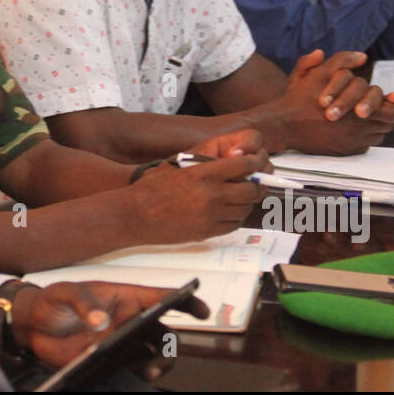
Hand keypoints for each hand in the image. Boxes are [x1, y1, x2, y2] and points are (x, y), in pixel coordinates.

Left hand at [11, 280, 208, 376]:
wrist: (32, 326)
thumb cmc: (53, 301)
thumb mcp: (65, 292)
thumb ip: (83, 303)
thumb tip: (101, 322)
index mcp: (125, 296)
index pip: (161, 297)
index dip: (186, 300)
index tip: (202, 310)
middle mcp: (130, 319)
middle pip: (163, 331)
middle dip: (171, 343)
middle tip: (163, 352)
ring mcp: (123, 341)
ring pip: (155, 352)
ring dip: (160, 361)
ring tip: (150, 371)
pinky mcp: (112, 360)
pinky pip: (136, 368)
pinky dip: (143, 372)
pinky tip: (140, 376)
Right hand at [128, 130, 271, 244]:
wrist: (136, 215)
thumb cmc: (152, 189)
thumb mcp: (178, 167)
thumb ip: (205, 165)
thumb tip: (231, 163)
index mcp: (203, 173)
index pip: (244, 165)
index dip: (255, 164)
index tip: (256, 164)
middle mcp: (211, 193)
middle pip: (251, 190)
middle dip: (257, 185)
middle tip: (254, 182)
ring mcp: (211, 215)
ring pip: (246, 208)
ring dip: (247, 202)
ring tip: (240, 197)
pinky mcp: (208, 231)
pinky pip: (234, 224)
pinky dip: (236, 218)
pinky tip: (228, 212)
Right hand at [272, 50, 393, 154]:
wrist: (283, 125)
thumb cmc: (300, 99)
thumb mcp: (319, 73)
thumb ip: (341, 61)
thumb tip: (362, 56)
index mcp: (358, 111)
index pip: (393, 111)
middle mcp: (359, 130)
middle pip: (389, 123)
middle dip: (390, 111)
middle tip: (390, 104)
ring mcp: (352, 143)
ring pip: (379, 134)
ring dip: (379, 123)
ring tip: (374, 113)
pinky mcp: (345, 151)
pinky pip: (366, 144)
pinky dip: (367, 134)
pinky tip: (360, 125)